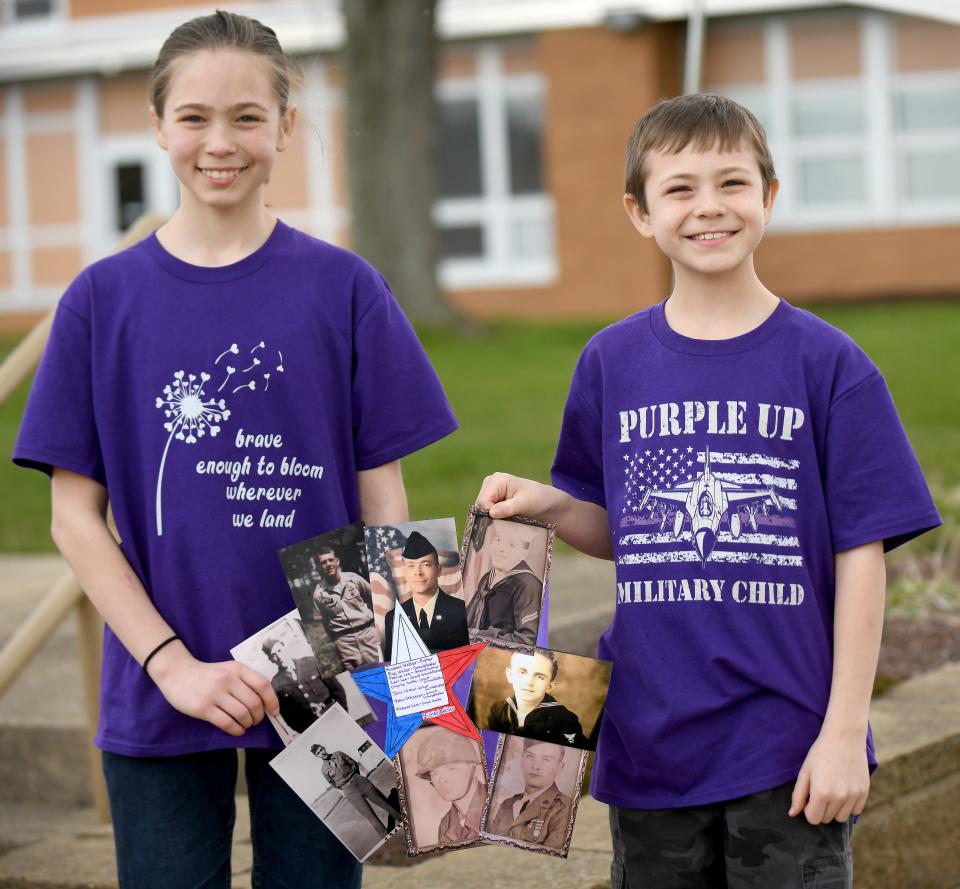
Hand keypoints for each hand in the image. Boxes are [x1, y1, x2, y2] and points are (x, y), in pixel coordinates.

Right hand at [147, 643, 279, 736]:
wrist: (178, 673)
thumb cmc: (208, 674)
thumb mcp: (229, 669)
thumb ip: (245, 681)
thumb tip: (265, 702)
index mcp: (237, 669)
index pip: (262, 684)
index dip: (272, 700)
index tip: (274, 711)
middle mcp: (228, 680)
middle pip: (253, 702)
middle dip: (259, 716)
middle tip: (256, 720)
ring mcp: (215, 694)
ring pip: (241, 714)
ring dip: (248, 723)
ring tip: (246, 725)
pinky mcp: (204, 708)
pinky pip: (226, 723)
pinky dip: (236, 730)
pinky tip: (237, 730)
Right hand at [476, 472, 562, 520]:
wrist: (546, 503)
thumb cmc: (538, 499)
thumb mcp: (525, 503)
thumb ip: (508, 508)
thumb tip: (491, 513)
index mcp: (496, 480)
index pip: (483, 502)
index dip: (490, 515)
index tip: (506, 521)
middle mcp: (489, 485)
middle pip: (480, 509)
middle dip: (491, 519)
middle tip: (508, 524)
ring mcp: (490, 495)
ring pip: (482, 514)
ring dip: (493, 522)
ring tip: (509, 523)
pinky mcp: (492, 503)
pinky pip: (486, 516)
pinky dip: (495, 523)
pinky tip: (506, 524)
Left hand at [789, 729, 869, 823]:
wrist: (844, 738)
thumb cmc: (820, 753)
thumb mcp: (805, 772)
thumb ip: (798, 795)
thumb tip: (792, 814)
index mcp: (821, 793)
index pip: (813, 819)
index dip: (808, 810)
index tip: (809, 798)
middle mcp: (839, 797)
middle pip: (827, 819)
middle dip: (820, 809)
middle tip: (820, 791)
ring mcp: (853, 796)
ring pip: (841, 818)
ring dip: (834, 810)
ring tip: (831, 791)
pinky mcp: (864, 792)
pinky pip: (855, 811)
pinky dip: (848, 806)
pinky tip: (843, 790)